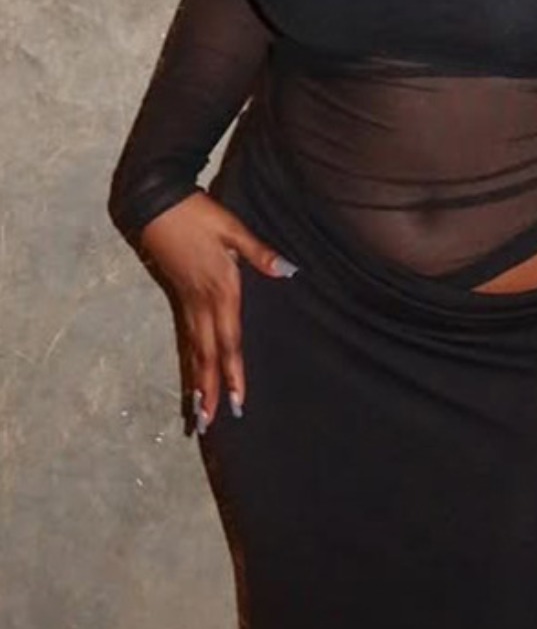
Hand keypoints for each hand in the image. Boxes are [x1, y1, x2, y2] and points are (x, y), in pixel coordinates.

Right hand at [137, 192, 298, 431]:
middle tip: (209, 424)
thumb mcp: (233, 229)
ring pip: (194, 351)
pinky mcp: (179, 296)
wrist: (156, 204)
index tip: (236, 402)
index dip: (233, 372)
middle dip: (211, 390)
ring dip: (197, 382)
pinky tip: (193, 374)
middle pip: (208, 355)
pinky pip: (186, 337)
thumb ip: (259, 253)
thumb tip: (288, 270)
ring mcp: (187, 301)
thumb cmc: (198, 215)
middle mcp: (202, 303)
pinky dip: (190, 361)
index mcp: (221, 290)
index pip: (229, 341)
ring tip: (197, 414)